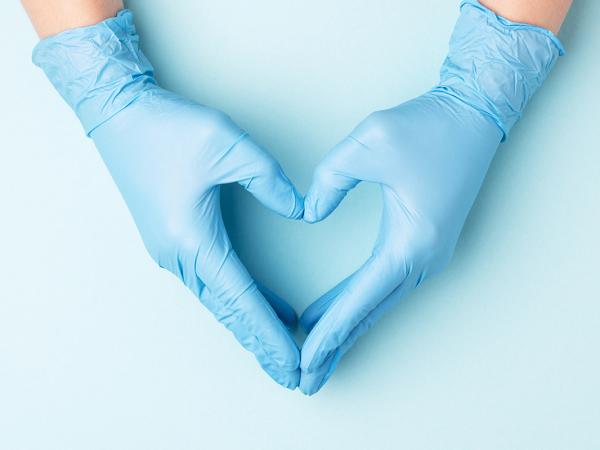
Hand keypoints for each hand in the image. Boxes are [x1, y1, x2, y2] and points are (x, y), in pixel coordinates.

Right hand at [33, 10, 303, 388]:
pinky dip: (237, 301)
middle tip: (290, 374)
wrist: (120, 116)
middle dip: (260, 345)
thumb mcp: (228, 144)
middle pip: (228, 312)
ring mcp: (172, 252)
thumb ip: (270, 181)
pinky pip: (210, 282)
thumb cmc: (168, 128)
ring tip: (279, 350)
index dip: (269, 334)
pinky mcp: (173, 241)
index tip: (292, 362)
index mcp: (192, 239)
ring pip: (218, 302)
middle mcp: (179, 255)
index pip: (241, 299)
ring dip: (248, 326)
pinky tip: (260, 307)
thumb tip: (301, 211)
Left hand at [298, 0, 562, 394]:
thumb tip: (309, 215)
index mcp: (411, 242)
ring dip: (347, 329)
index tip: (305, 357)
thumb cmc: (429, 127)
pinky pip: (384, 284)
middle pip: (370, 313)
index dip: (330, 330)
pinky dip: (359, 303)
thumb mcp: (367, 143)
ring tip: (316, 355)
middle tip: (306, 378)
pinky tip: (336, 312)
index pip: (361, 299)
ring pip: (378, 303)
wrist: (473, 114)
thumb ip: (328, 182)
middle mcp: (423, 258)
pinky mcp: (422, 244)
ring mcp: (427, 254)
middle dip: (336, 345)